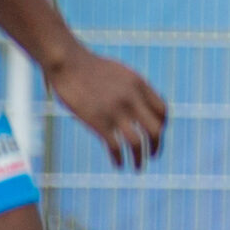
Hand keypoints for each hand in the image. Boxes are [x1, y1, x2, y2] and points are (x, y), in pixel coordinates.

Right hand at [45, 47, 166, 169]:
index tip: (156, 135)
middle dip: (156, 146)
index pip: (162, 111)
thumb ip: (132, 88)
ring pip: (137, 142)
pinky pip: (115, 146)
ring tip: (138, 168)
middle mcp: (132, 99)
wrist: (67, 61)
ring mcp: (116, 111)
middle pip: (155, 129)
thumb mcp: (119, 72)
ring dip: (139, 159)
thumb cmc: (89, 66)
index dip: (162, 125)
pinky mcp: (98, 121)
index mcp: (140, 85)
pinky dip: (119, 158)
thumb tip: (138, 103)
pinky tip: (118, 164)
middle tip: (152, 155)